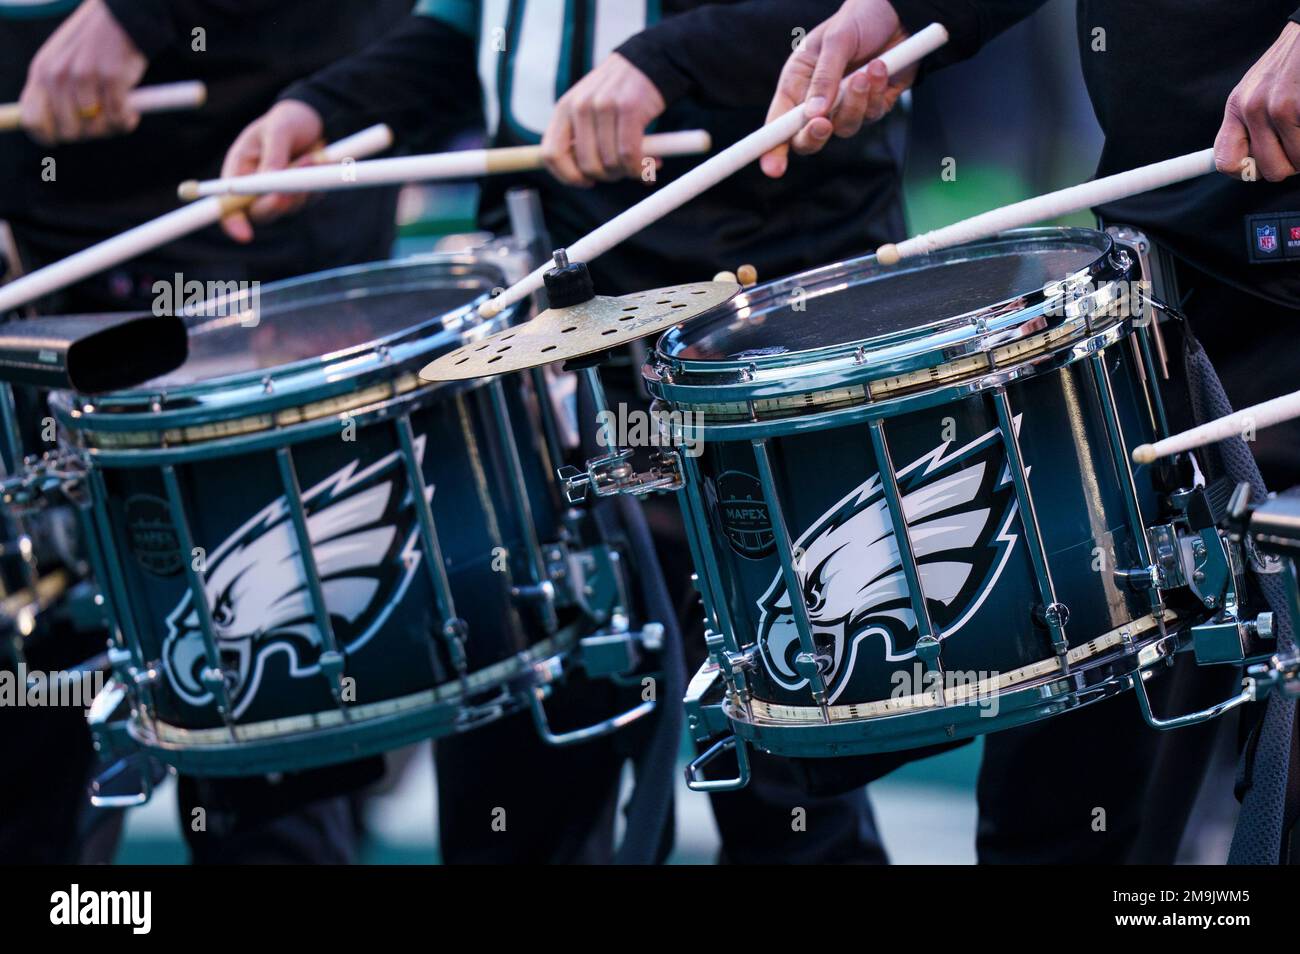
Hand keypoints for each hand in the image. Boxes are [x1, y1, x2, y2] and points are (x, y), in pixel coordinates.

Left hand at [19, 0, 147, 144]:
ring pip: (97, 128)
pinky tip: (132, 108)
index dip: (49, 136)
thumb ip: (53, 91)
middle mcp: (57, 75)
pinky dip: (128, 119)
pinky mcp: (110, 78)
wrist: (122, 17)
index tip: (71, 135)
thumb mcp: (62, 62)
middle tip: (103, 120)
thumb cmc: (94, 44)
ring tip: (120, 110)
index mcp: (41, 72)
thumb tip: (56, 130)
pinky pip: (119, 118)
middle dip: (90, 133)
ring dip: (113, 126)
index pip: (32, 121)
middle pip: (69, 131)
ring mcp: (83, 76)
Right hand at [218, 100, 323, 242]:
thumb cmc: (287, 120)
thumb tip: (270, 181)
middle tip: (288, 192)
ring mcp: (280, 193)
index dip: (232, 222)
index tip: (244, 235)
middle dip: (277, 204)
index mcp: (239, 170)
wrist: (313, 119)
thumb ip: (273, 155)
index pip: (228, 204)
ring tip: (310, 157)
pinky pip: (310, 199)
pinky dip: (316, 184)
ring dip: (302, 187)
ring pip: (290, 207)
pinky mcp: (302, 194)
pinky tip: (318, 162)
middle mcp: (256, 187)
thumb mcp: (278, 130)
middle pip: (261, 213)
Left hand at [541, 53, 666, 186]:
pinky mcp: (628, 109)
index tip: (586, 182)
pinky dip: (639, 168)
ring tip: (639, 164)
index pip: (550, 154)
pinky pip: (629, 155)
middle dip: (606, 177)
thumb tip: (581, 176)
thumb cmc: (621, 93)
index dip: (567, 176)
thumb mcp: (590, 108)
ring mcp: (603, 106)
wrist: (652, 61)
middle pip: (585, 165)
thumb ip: (581, 137)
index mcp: (564, 108)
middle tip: (621, 172)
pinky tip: (650, 164)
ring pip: (609, 163)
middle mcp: (579, 106)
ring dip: (627, 172)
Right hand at [760, 0, 912, 177]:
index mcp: (798, 82)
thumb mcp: (836, 41)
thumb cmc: (859, 19)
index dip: (772, 148)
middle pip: (809, 138)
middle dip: (816, 135)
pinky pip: (873, 114)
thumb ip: (825, 77)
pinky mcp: (873, 106)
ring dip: (856, 103)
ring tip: (867, 73)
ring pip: (846, 128)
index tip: (773, 168)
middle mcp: (818, 100)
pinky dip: (878, 93)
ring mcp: (846, 106)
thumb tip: (813, 114)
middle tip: (823, 123)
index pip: (778, 123)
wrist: (899, 12)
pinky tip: (882, 67)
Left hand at [1215, 21, 1299, 181]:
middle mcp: (1252, 109)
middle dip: (1290, 163)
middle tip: (1297, 145)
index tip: (1260, 169)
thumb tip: (1248, 166)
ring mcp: (1278, 107)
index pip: (1225, 161)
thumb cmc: (1288, 66)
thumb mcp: (1256, 91)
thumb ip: (1250, 125)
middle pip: (1270, 170)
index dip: (1245, 173)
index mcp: (1236, 108)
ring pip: (1297, 160)